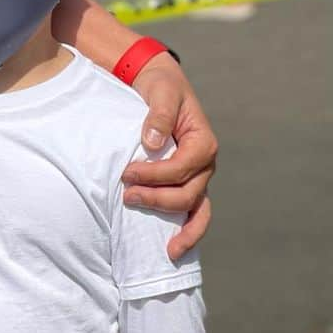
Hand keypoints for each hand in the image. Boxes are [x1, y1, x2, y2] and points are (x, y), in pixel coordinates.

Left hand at [122, 53, 216, 260]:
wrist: (159, 84)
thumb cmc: (161, 86)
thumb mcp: (161, 91)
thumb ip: (158, 115)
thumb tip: (153, 143)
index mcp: (203, 142)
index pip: (182, 168)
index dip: (154, 175)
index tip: (126, 173)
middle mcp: (205, 163)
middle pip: (187, 193)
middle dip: (157, 200)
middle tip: (126, 196)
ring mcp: (198, 176)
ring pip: (195, 209)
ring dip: (178, 227)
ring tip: (163, 247)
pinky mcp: (186, 181)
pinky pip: (193, 211)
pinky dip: (188, 230)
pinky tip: (174, 246)